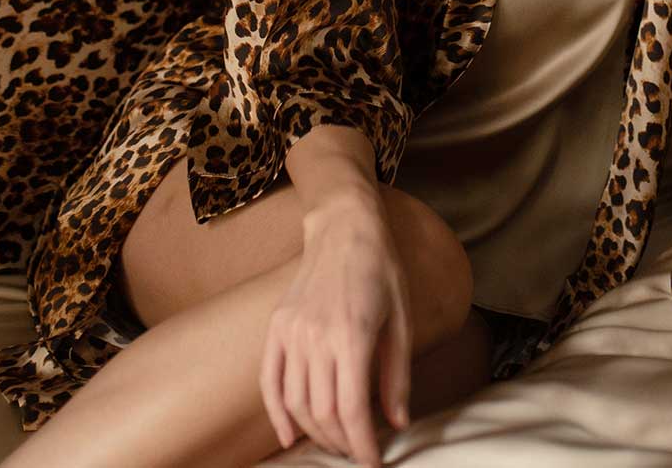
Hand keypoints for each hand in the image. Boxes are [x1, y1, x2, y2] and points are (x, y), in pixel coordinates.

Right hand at [259, 194, 411, 465]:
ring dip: (314, 432)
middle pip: (322, 412)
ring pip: (296, 402)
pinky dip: (276, 413)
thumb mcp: (402, 320)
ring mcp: (291, 330)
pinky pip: (269, 380)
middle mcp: (316, 335)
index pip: (351, 409)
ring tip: (335, 443)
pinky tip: (288, 435)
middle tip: (358, 453)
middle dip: (342, 443)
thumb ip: (397, 375)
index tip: (374, 461)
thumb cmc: (381, 270)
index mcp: (352, 334)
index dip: (362, 444)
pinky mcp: (277, 326)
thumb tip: (397, 422)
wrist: (344, 227)